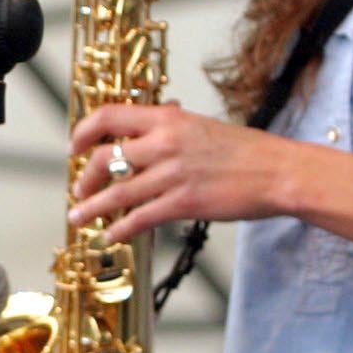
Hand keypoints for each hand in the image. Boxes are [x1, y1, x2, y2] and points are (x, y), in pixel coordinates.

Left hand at [66, 101, 300, 243]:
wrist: (278, 172)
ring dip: (91, 208)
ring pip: (115, 192)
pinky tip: (112, 236)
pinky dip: (120, 229)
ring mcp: (172, 175)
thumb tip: (148, 123)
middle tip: (78, 189)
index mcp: (167, 119)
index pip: (108, 116)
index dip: (83, 132)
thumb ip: (170, 125)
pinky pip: (139, 218)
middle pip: (102, 158)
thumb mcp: (200, 125)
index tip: (74, 148)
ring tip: (79, 217)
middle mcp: (164, 143)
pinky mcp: (183, 203)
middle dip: (83, 178)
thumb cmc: (245, 151)